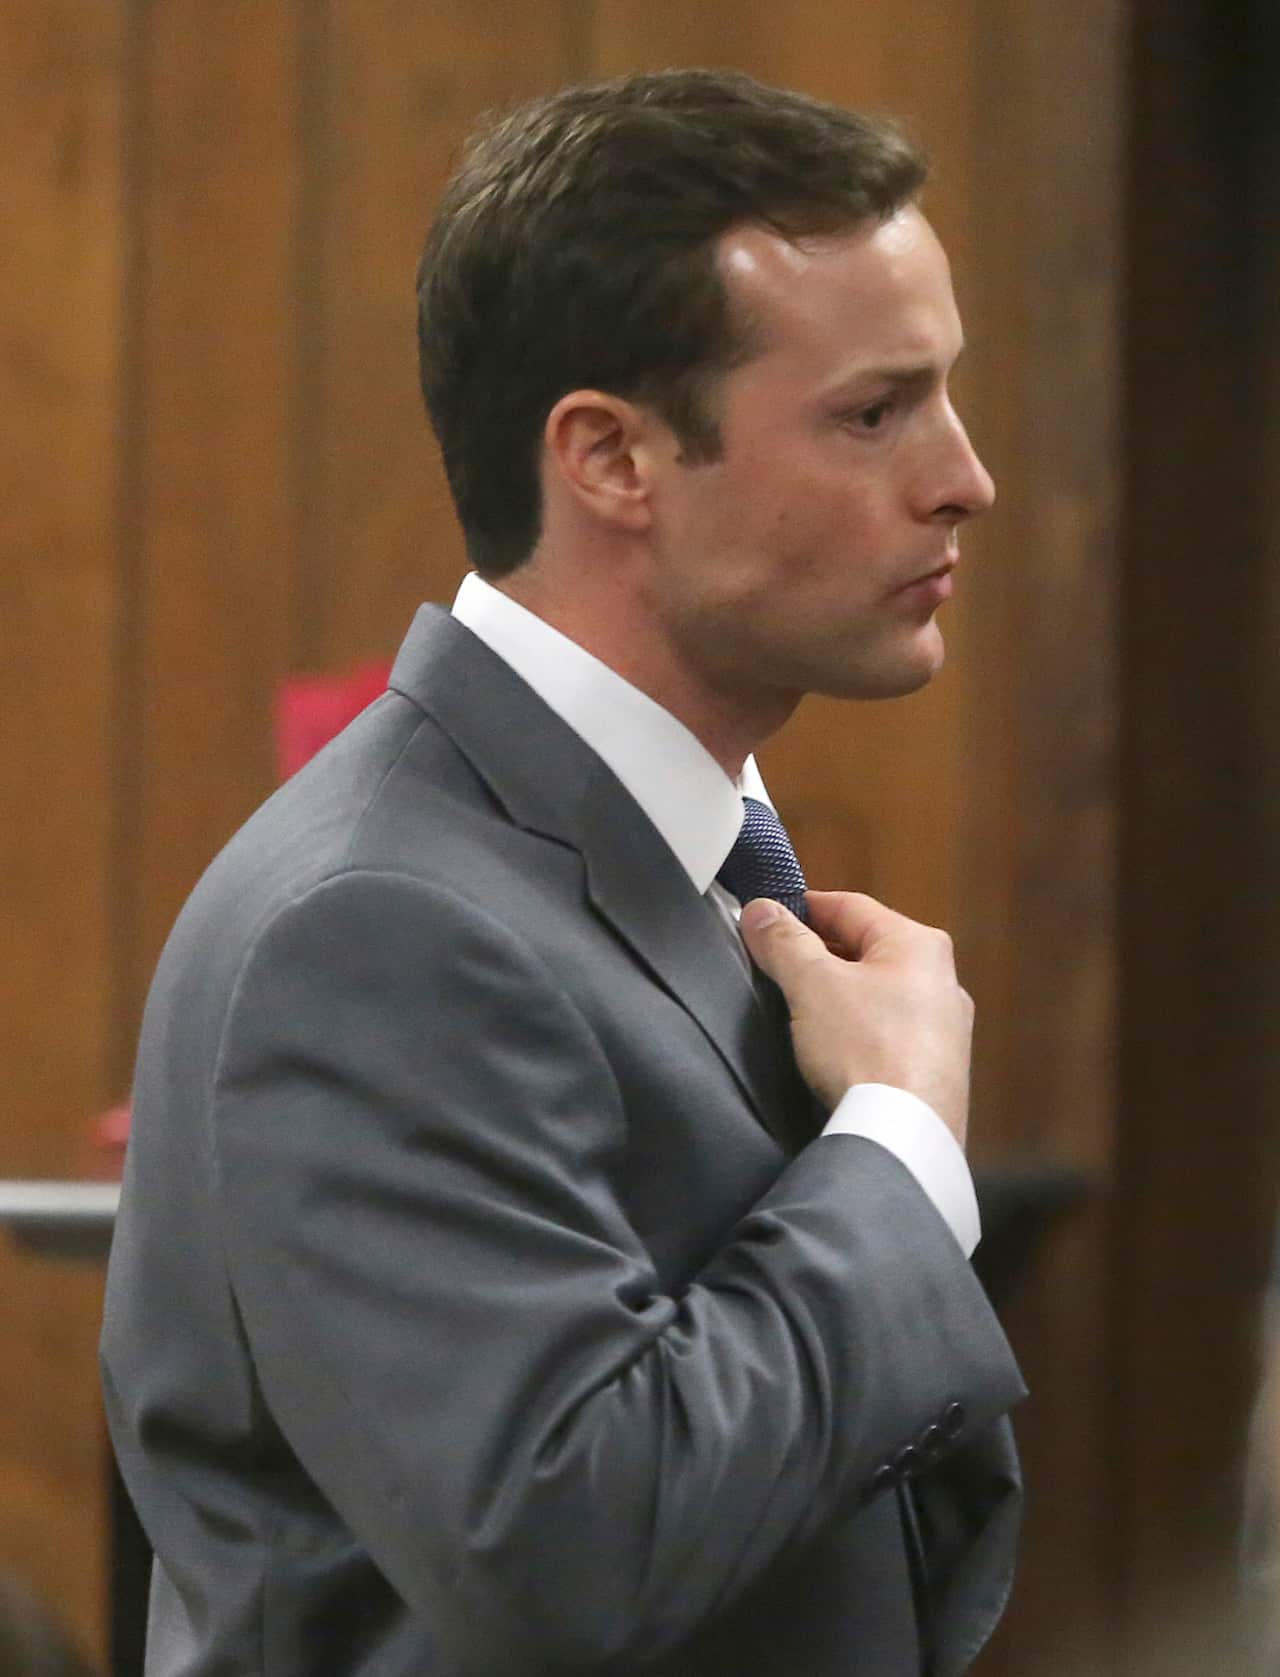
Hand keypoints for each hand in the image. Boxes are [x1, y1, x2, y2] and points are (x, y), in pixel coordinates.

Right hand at [740, 890, 972, 1146]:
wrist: (902, 1135)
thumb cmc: (866, 1050)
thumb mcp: (812, 984)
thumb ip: (783, 942)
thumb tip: (760, 911)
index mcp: (918, 945)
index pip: (849, 907)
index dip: (802, 908)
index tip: (766, 918)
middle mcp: (942, 980)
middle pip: (866, 950)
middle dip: (818, 954)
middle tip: (773, 963)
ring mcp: (945, 1029)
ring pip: (878, 993)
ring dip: (838, 994)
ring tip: (797, 1007)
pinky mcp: (937, 1070)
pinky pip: (889, 1032)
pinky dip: (857, 1030)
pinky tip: (832, 1048)